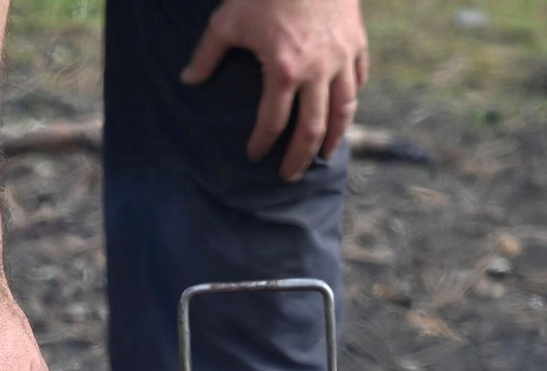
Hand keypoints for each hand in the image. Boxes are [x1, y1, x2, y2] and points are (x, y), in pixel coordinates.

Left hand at [181, 0, 368, 181]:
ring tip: (326, 155)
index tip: (255, 156)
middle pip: (311, 129)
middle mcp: (317, 72)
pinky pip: (358, 79)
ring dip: (334, 137)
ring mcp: (341, 58)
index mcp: (283, 71)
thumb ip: (207, 54)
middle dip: (300, 157)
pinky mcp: (356, 42)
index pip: (272, 122)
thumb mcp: (228, 19)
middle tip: (291, 175)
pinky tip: (345, 109)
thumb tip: (187, 80)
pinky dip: (352, 98)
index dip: (262, 143)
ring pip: (343, 110)